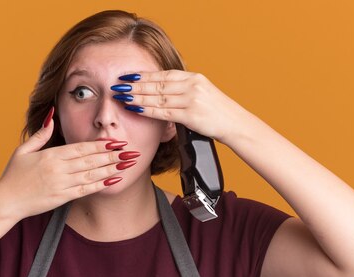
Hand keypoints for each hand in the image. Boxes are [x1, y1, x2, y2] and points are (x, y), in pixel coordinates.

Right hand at [0, 108, 138, 219]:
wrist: (6, 201)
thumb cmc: (13, 176)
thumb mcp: (23, 151)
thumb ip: (40, 135)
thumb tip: (52, 117)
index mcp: (50, 155)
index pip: (81, 148)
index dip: (100, 144)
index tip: (115, 141)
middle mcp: (58, 169)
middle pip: (91, 160)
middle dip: (112, 155)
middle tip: (129, 151)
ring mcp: (61, 184)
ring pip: (92, 175)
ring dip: (111, 169)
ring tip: (126, 164)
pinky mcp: (62, 198)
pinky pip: (85, 190)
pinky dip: (100, 185)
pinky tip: (113, 180)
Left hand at [113, 70, 253, 144]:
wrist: (236, 125)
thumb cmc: (218, 113)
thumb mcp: (202, 95)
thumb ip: (184, 91)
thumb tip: (163, 92)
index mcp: (194, 78)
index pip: (164, 74)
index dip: (144, 75)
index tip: (128, 76)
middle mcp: (192, 86)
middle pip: (158, 84)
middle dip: (136, 85)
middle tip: (118, 85)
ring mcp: (192, 100)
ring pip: (158, 97)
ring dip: (138, 96)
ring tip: (122, 96)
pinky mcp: (191, 115)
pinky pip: (164, 111)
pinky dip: (147, 109)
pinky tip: (135, 108)